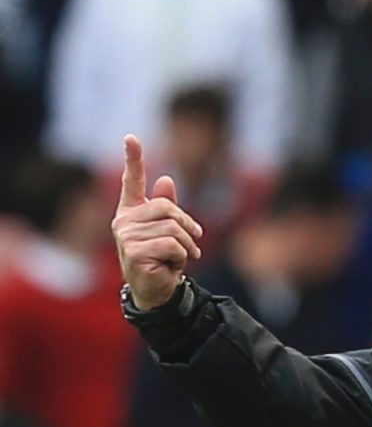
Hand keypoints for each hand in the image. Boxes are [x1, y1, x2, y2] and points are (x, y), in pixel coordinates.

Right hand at [111, 135, 202, 309]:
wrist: (157, 290)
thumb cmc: (163, 258)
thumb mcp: (170, 231)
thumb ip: (168, 206)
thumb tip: (165, 179)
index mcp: (132, 212)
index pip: (131, 181)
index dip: (132, 158)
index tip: (131, 137)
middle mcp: (124, 221)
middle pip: (168, 208)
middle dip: (187, 227)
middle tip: (192, 244)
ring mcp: (126, 237)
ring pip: (173, 229)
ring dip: (186, 246)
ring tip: (179, 258)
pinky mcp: (134, 252)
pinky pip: (172, 245)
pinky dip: (181, 257)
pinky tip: (171, 267)